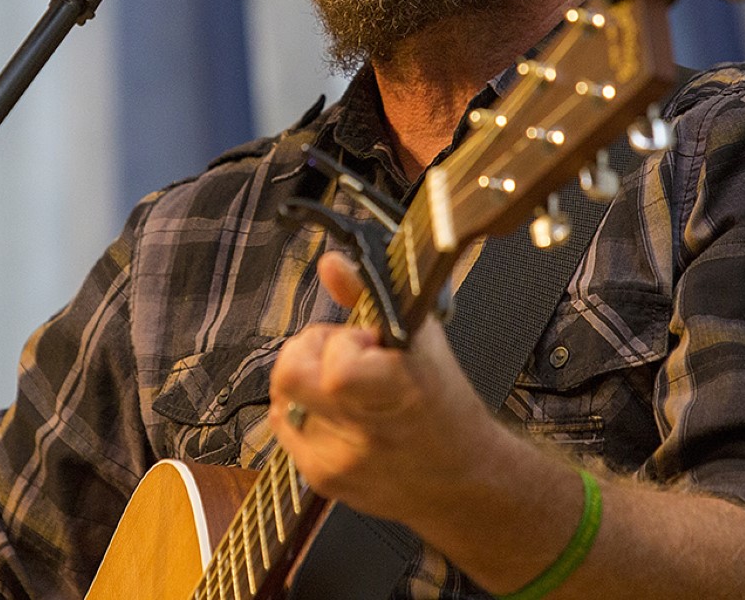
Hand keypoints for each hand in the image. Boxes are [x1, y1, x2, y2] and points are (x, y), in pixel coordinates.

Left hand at [268, 251, 503, 524]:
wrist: (461, 479)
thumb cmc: (442, 401)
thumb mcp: (420, 337)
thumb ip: (368, 295)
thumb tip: (330, 263)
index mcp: (399, 391)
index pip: (336, 364)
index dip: (343, 343)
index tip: (366, 342)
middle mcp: (367, 431)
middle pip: (289, 375)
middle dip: (308, 352)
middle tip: (340, 355)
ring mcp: (340, 461)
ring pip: (282, 396)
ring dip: (306, 383)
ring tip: (345, 389)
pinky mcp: (322, 481)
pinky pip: (284, 426)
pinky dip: (303, 413)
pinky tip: (339, 416)